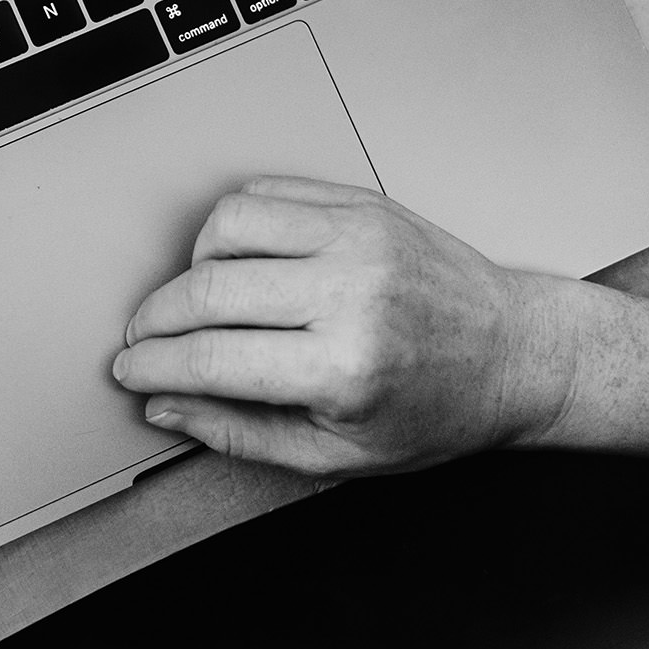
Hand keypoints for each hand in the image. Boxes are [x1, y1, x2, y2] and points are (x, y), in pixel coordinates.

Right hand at [110, 177, 578, 476]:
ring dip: (191, 264)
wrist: (518, 352)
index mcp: (344, 368)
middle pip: (205, 288)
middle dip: (154, 319)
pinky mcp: (362, 204)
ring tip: (197, 299)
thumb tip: (167, 406)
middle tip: (143, 338)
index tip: (130, 369)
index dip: (151, 366)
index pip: (208, 358)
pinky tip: (236, 261)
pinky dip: (232, 225)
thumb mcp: (339, 454)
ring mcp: (357, 238)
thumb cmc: (440, 410)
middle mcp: (350, 293)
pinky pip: (266, 194)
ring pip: (225, 226)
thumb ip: (241, 432)